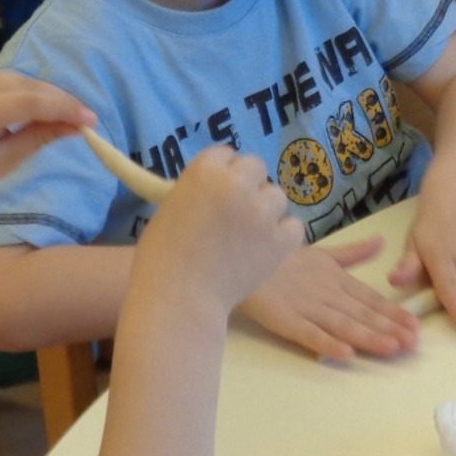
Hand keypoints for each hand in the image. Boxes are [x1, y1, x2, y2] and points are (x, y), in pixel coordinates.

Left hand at [0, 70, 95, 202]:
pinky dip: (31, 92)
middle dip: (61, 101)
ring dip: (48, 95)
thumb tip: (78, 125)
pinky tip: (45, 106)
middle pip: (30, 87)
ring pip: (23, 81)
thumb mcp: (5, 161)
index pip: (31, 102)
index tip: (92, 120)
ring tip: (70, 114)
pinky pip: (11, 81)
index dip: (65, 108)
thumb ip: (41, 137)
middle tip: (87, 119)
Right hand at [135, 147, 305, 314]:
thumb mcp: (172, 208)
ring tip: (248, 238)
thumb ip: (200, 190)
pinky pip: (293, 226)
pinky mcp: (280, 239)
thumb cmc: (162, 258)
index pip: (226, 154)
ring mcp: (261, 212)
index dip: (222, 174)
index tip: (217, 194)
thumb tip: (220, 186)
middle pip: (256, 168)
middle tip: (235, 215)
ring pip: (276, 197)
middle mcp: (237, 184)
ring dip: (266, 212)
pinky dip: (282, 237)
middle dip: (248, 187)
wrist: (177, 301)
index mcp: (204, 171)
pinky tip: (264, 250)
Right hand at [237, 237, 418, 361]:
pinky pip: (309, 333)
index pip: (370, 298)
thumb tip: (381, 241)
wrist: (244, 255)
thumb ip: (353, 253)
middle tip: (414, 342)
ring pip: (343, 324)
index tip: (415, 325)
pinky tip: (347, 353)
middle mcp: (327, 293)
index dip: (393, 312)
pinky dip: (328, 343)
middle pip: (362, 313)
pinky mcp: (286, 320)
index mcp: (337, 278)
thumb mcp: (323, 252)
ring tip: (392, 347)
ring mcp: (307, 307)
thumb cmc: (283, 258)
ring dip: (368, 336)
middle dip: (389, 328)